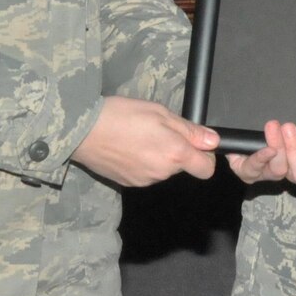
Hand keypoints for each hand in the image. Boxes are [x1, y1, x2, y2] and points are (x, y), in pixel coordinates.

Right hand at [70, 97, 219, 187]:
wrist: (83, 131)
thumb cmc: (122, 115)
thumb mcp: (159, 112)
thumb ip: (189, 130)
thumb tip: (212, 141)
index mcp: (175, 153)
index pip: (207, 169)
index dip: (206, 156)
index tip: (196, 144)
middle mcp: (163, 172)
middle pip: (182, 167)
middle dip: (176, 152)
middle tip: (158, 130)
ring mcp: (145, 181)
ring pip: (163, 170)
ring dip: (158, 156)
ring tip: (139, 137)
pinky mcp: (129, 183)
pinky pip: (145, 174)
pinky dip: (141, 162)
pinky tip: (128, 147)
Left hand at [226, 119, 295, 188]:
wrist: (246, 128)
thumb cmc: (280, 126)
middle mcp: (289, 174)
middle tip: (291, 128)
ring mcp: (268, 175)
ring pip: (278, 170)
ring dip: (277, 147)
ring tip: (273, 125)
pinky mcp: (247, 171)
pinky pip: (254, 169)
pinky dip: (260, 159)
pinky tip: (265, 149)